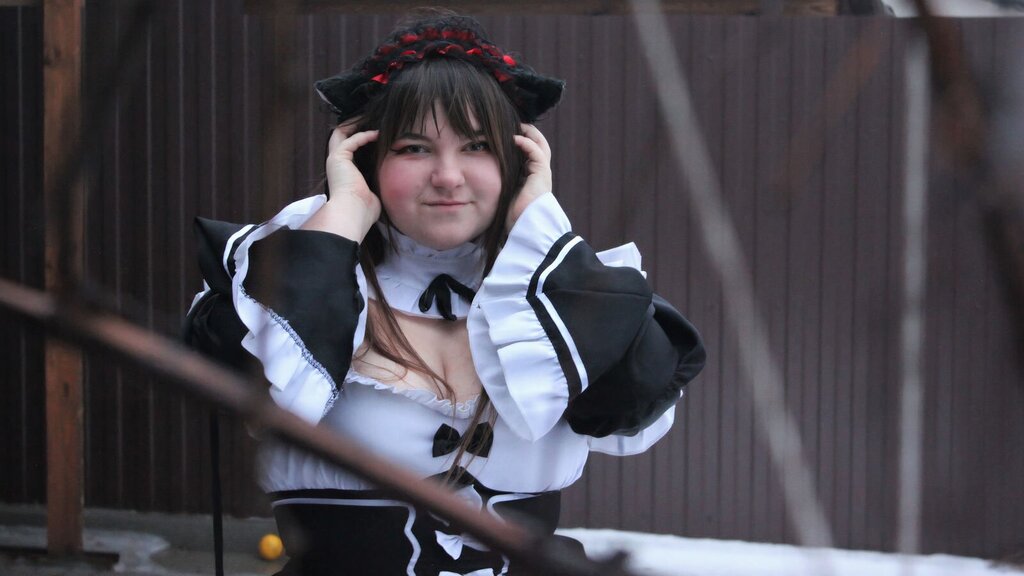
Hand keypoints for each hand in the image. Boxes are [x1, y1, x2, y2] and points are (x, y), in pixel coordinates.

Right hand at [303, 121, 380, 241]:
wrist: (353, 213)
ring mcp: (335, 160)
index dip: (358, 139)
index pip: (347, 150)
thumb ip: (375, 184)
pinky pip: (351, 140)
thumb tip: (387, 184)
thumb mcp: (373, 193)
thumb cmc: (363, 210)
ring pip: (340, 133)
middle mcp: (336, 165)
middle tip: (368, 120)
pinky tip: (376, 134)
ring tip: (370, 119)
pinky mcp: (338, 157)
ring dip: (355, 124)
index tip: (373, 134)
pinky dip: (363, 135)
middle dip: (352, 126)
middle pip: (339, 137)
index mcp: (343, 173)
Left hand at [506, 123, 552, 231]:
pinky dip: (526, 143)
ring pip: (540, 145)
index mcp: (531, 180)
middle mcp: (539, 175)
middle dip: (528, 133)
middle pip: (539, 146)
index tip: (506, 133)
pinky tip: (513, 138)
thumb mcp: (501, 196)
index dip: (521, 142)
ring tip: (516, 124)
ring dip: (529, 133)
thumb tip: (475, 182)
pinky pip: (536, 152)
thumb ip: (496, 185)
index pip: (530, 154)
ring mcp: (542, 175)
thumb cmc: (510, 219)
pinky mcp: (541, 175)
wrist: (523, 230)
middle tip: (514, 123)